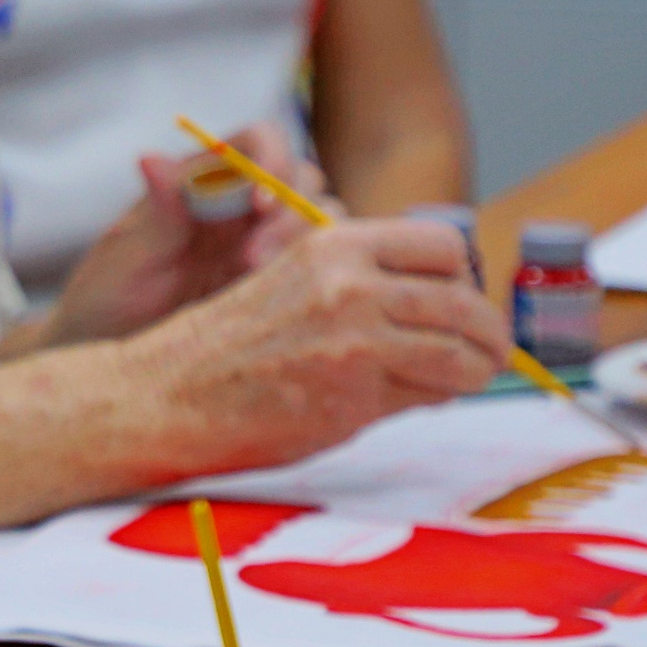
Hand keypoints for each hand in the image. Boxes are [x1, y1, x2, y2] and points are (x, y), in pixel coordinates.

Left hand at [42, 122, 328, 348]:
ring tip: (254, 280)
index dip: (273, 159)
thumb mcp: (128, 258)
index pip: (259, 141)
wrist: (105, 349)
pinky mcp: (277, 283)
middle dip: (292, 211)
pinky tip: (281, 299)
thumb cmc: (107, 295)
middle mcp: (241, 205)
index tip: (259, 203)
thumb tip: (149, 158)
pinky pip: (318, 267)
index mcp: (204, 179)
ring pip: (321, 221)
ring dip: (304, 243)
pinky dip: (316, 274)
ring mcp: (264, 242)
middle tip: (251, 259)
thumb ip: (157, 214)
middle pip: (302, 179)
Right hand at [128, 216, 510, 473]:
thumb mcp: (292, 285)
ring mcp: (356, 339)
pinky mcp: (356, 394)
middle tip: (485, 351)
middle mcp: (350, 284)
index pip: (442, 246)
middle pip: (465, 299)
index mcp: (332, 245)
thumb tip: (436, 312)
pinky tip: (416, 400)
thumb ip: (359, 287)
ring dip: (474, 368)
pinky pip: (431, 393)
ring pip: (463, 350)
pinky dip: (435, 398)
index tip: (457, 301)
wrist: (161, 398)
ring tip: (464, 378)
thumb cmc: (220, 350)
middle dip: (485, 330)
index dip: (461, 277)